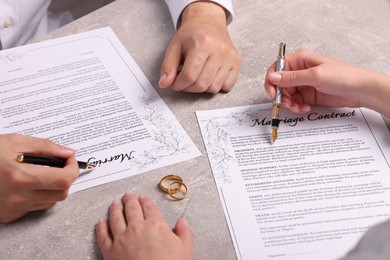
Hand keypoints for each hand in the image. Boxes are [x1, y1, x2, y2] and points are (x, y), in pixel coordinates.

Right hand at [0, 134, 78, 222]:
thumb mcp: (15, 141)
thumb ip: (46, 147)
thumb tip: (67, 153)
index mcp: (22, 177)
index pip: (64, 179)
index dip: (72, 168)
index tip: (69, 160)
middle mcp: (19, 197)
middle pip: (62, 193)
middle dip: (65, 178)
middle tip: (59, 165)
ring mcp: (13, 209)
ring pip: (51, 202)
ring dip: (53, 187)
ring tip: (42, 173)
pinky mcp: (9, 215)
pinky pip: (36, 207)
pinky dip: (40, 195)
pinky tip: (30, 184)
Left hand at [96, 193, 192, 259]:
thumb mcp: (185, 250)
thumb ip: (184, 233)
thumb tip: (182, 223)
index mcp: (156, 225)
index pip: (149, 208)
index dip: (146, 201)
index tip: (143, 198)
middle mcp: (137, 228)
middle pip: (131, 208)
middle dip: (130, 200)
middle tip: (128, 195)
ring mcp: (122, 239)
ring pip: (115, 217)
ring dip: (115, 208)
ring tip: (115, 204)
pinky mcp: (110, 252)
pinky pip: (103, 235)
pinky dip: (101, 227)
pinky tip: (101, 222)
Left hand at [159, 2, 240, 92]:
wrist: (208, 21)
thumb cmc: (191, 34)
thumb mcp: (174, 46)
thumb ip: (168, 66)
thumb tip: (164, 83)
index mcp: (202, 44)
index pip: (189, 76)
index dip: (178, 85)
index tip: (174, 84)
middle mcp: (219, 50)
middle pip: (201, 85)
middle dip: (188, 88)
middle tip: (183, 81)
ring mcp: (230, 57)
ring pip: (214, 88)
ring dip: (202, 88)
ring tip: (196, 77)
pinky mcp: (237, 62)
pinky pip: (227, 86)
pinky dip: (217, 86)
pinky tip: (210, 76)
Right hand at [264, 49, 389, 116]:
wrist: (361, 91)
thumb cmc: (344, 76)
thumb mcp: (315, 76)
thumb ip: (292, 78)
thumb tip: (273, 77)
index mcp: (300, 60)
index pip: (277, 68)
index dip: (271, 81)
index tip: (272, 93)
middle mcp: (300, 71)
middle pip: (279, 84)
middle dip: (281, 96)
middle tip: (286, 103)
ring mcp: (304, 84)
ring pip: (286, 95)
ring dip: (289, 103)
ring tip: (297, 107)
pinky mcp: (308, 95)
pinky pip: (294, 102)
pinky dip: (296, 107)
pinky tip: (304, 108)